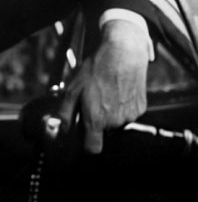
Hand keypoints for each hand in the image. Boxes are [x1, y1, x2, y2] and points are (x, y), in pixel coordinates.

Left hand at [59, 19, 149, 152]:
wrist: (123, 53)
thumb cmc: (96, 70)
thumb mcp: (73, 89)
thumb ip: (65, 112)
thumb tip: (61, 128)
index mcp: (96, 119)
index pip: (93, 148)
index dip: (87, 144)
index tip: (84, 135)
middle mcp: (115, 121)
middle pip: (103, 131)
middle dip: (96, 121)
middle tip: (92, 100)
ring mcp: (130, 115)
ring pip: (116, 122)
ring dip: (110, 113)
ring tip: (106, 92)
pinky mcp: (140, 108)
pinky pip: (128, 113)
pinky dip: (122, 106)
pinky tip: (118, 90)